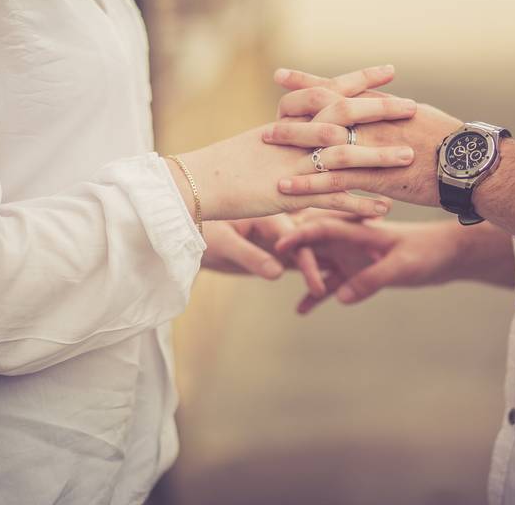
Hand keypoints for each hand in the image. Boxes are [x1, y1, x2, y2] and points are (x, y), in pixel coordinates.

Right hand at [167, 69, 417, 219]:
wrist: (197, 183)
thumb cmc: (229, 162)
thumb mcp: (263, 138)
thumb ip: (291, 127)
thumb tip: (312, 119)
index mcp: (288, 119)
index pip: (330, 90)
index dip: (361, 80)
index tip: (391, 71)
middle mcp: (294, 136)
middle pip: (343, 115)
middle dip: (380, 110)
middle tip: (413, 106)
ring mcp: (294, 164)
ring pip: (343, 156)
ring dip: (379, 157)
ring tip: (410, 157)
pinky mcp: (290, 194)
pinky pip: (330, 200)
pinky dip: (359, 204)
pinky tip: (384, 209)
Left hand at [201, 215, 326, 294]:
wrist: (185, 233)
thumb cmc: (202, 230)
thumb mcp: (223, 243)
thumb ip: (250, 256)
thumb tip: (277, 273)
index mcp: (269, 213)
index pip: (296, 236)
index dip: (307, 260)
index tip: (317, 286)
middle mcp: (279, 224)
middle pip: (308, 243)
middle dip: (320, 266)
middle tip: (328, 292)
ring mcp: (279, 238)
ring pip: (306, 254)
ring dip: (318, 270)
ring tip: (330, 292)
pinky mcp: (275, 252)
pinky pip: (295, 266)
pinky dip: (305, 278)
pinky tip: (312, 301)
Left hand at [264, 69, 462, 206]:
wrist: (471, 166)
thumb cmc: (454, 143)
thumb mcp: (422, 117)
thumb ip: (396, 112)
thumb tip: (384, 105)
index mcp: (384, 106)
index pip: (339, 88)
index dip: (308, 82)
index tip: (282, 76)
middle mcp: (374, 122)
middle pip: (324, 111)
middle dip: (293, 112)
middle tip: (268, 116)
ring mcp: (372, 149)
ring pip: (323, 144)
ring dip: (293, 145)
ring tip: (267, 146)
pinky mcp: (374, 178)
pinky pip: (333, 181)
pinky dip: (308, 184)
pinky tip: (285, 189)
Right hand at [275, 217, 465, 313]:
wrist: (449, 255)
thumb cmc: (429, 252)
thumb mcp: (402, 266)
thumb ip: (372, 279)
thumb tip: (340, 296)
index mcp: (357, 229)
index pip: (320, 226)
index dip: (298, 235)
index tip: (277, 245)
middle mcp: (348, 240)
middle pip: (311, 242)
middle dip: (288, 252)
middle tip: (264, 264)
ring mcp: (351, 256)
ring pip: (317, 264)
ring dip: (299, 275)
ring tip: (274, 284)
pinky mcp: (358, 273)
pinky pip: (331, 285)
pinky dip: (316, 296)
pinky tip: (301, 311)